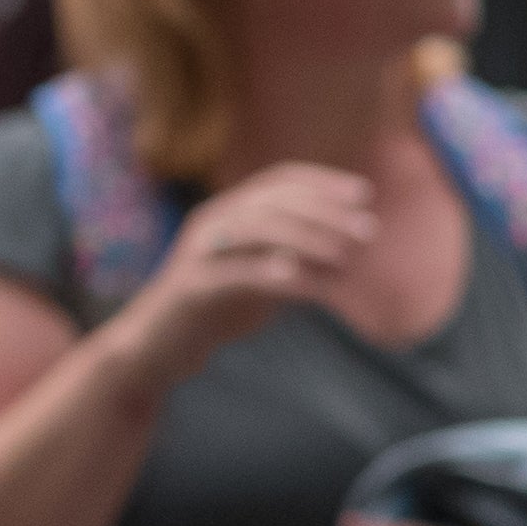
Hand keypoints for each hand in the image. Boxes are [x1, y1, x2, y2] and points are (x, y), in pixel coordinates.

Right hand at [104, 164, 373, 398]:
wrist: (158, 345)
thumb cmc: (216, 308)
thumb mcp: (261, 272)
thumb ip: (292, 253)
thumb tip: (349, 244)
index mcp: (228, 211)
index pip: (279, 180)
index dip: (324, 182)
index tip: (364, 194)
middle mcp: (211, 222)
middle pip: (274, 202)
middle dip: (326, 213)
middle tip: (368, 232)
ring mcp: (198, 253)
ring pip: (257, 230)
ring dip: (307, 239)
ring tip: (345, 258)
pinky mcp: (190, 287)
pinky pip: (237, 273)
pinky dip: (273, 273)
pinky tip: (305, 281)